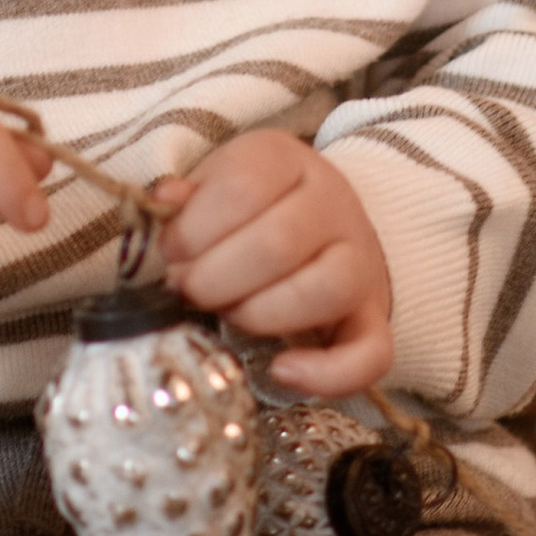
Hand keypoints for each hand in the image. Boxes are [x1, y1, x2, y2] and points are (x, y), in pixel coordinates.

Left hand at [154, 131, 392, 397]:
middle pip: (280, 241)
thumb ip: (188, 197)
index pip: (244, 186)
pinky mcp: (373, 318)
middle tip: (187, 289)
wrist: (326, 226)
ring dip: (262, 314)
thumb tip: (163, 202)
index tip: (170, 253)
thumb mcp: (217, 185)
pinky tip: (280, 370)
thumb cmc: (254, 209)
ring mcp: (360, 263)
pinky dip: (326, 372)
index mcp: (288, 162)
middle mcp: (333, 206)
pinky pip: (371, 353)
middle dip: (216, 277)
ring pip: (328, 289)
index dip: (194, 228)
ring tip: (228, 314)